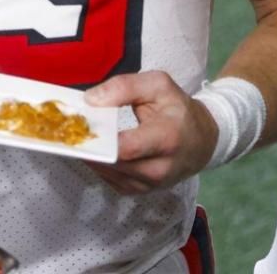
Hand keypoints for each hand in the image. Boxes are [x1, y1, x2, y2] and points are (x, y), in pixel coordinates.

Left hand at [84, 71, 216, 192]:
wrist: (202, 139)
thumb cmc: (178, 109)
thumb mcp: (157, 85)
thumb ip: (124, 87)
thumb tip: (90, 100)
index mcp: (167, 138)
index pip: (126, 148)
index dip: (100, 139)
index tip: (81, 124)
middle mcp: (160, 168)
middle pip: (114, 164)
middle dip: (91, 146)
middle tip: (73, 129)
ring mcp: (151, 185)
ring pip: (109, 175)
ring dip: (93, 157)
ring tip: (82, 137)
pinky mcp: (142, 191)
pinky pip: (112, 182)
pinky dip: (101, 166)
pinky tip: (97, 150)